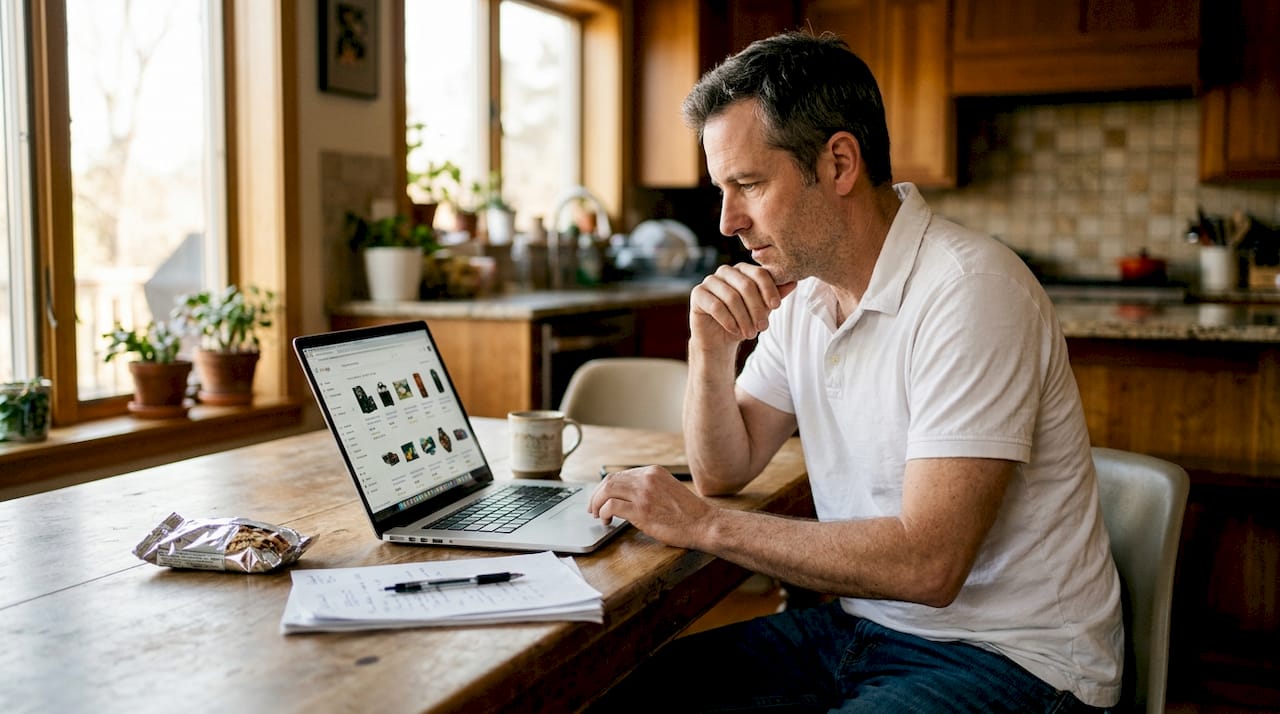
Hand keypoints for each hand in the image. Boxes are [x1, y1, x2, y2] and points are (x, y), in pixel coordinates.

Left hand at [589, 466, 714, 548]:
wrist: (704, 524)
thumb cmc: (688, 513)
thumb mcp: (668, 489)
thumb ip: (649, 488)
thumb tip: (626, 496)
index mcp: (653, 472)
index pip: (620, 475)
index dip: (606, 487)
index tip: (601, 498)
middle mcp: (647, 478)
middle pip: (609, 480)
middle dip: (597, 495)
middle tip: (593, 508)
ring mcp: (644, 493)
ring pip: (607, 491)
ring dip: (597, 504)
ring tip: (598, 515)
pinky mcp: (641, 510)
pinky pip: (612, 506)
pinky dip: (604, 513)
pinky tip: (607, 520)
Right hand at [690, 263, 796, 346]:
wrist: (720, 339)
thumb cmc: (744, 320)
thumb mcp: (763, 308)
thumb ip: (776, 294)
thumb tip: (794, 281)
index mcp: (742, 270)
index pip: (759, 273)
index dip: (769, 289)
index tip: (777, 306)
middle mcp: (725, 271)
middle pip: (746, 285)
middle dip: (757, 308)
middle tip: (764, 327)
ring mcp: (709, 281)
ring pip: (731, 297)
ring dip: (744, 318)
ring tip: (750, 334)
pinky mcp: (697, 294)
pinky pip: (715, 305)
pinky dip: (728, 320)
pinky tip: (735, 332)